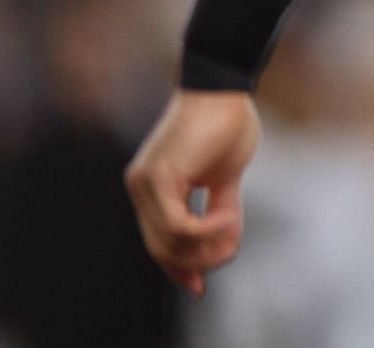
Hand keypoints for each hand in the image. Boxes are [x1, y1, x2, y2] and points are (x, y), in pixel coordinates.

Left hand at [123, 89, 260, 295]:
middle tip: (230, 252)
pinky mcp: (159, 178)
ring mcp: (144, 184)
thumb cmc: (228, 122)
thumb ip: (220, 207)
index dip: (179, 268)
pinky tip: (226, 223)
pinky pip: (178, 226)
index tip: (200, 286)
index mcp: (152, 189)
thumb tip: (224, 243)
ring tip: (233, 234)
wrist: (223, 85)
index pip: (157, 242)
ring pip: (168, 243)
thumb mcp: (226, 175)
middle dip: (196, 263)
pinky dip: (205, 233)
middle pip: (161, 250)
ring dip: (206, 249)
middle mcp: (139, 189)